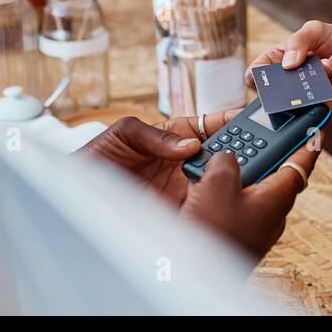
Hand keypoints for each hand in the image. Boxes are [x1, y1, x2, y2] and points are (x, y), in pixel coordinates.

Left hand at [78, 109, 242, 207]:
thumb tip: (190, 145)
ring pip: (217, 183)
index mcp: (173, 139)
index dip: (230, 122)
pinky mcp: (178, 212)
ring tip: (245, 176)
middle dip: (241, 151)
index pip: (209, 127)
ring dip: (232, 179)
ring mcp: (182, 189)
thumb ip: (155, 135)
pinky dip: (215, 206)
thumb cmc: (93, 161)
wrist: (72, 199)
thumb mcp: (121, 134)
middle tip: (259, 151)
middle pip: (221, 155)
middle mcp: (182, 164)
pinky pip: (202, 208)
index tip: (251, 119)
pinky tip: (223, 203)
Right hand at [180, 127, 322, 259]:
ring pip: (253, 189)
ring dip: (240, 171)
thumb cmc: (213, 235)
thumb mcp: (217, 184)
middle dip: (265, 152)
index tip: (318, 131)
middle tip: (258, 134)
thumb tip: (224, 160)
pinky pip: (239, 204)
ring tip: (219, 158)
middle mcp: (272, 213)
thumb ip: (226, 161)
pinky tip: (206, 186)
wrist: (197, 276)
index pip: (301, 165)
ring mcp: (257, 226)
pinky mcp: (241, 234)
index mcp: (277, 197)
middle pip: (275, 173)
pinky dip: (227, 190)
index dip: (309, 145)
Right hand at [245, 20, 331, 113]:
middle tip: (323, 60)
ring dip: (328, 71)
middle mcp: (289, 81)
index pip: (256, 74)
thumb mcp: (315, 30)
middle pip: (280, 87)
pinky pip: (326, 96)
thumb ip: (298, 41)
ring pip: (306, 92)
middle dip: (303, 71)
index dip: (257, 76)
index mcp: (278, 60)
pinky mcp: (323, 106)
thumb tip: (286, 64)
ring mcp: (305, 96)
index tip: (273, 70)